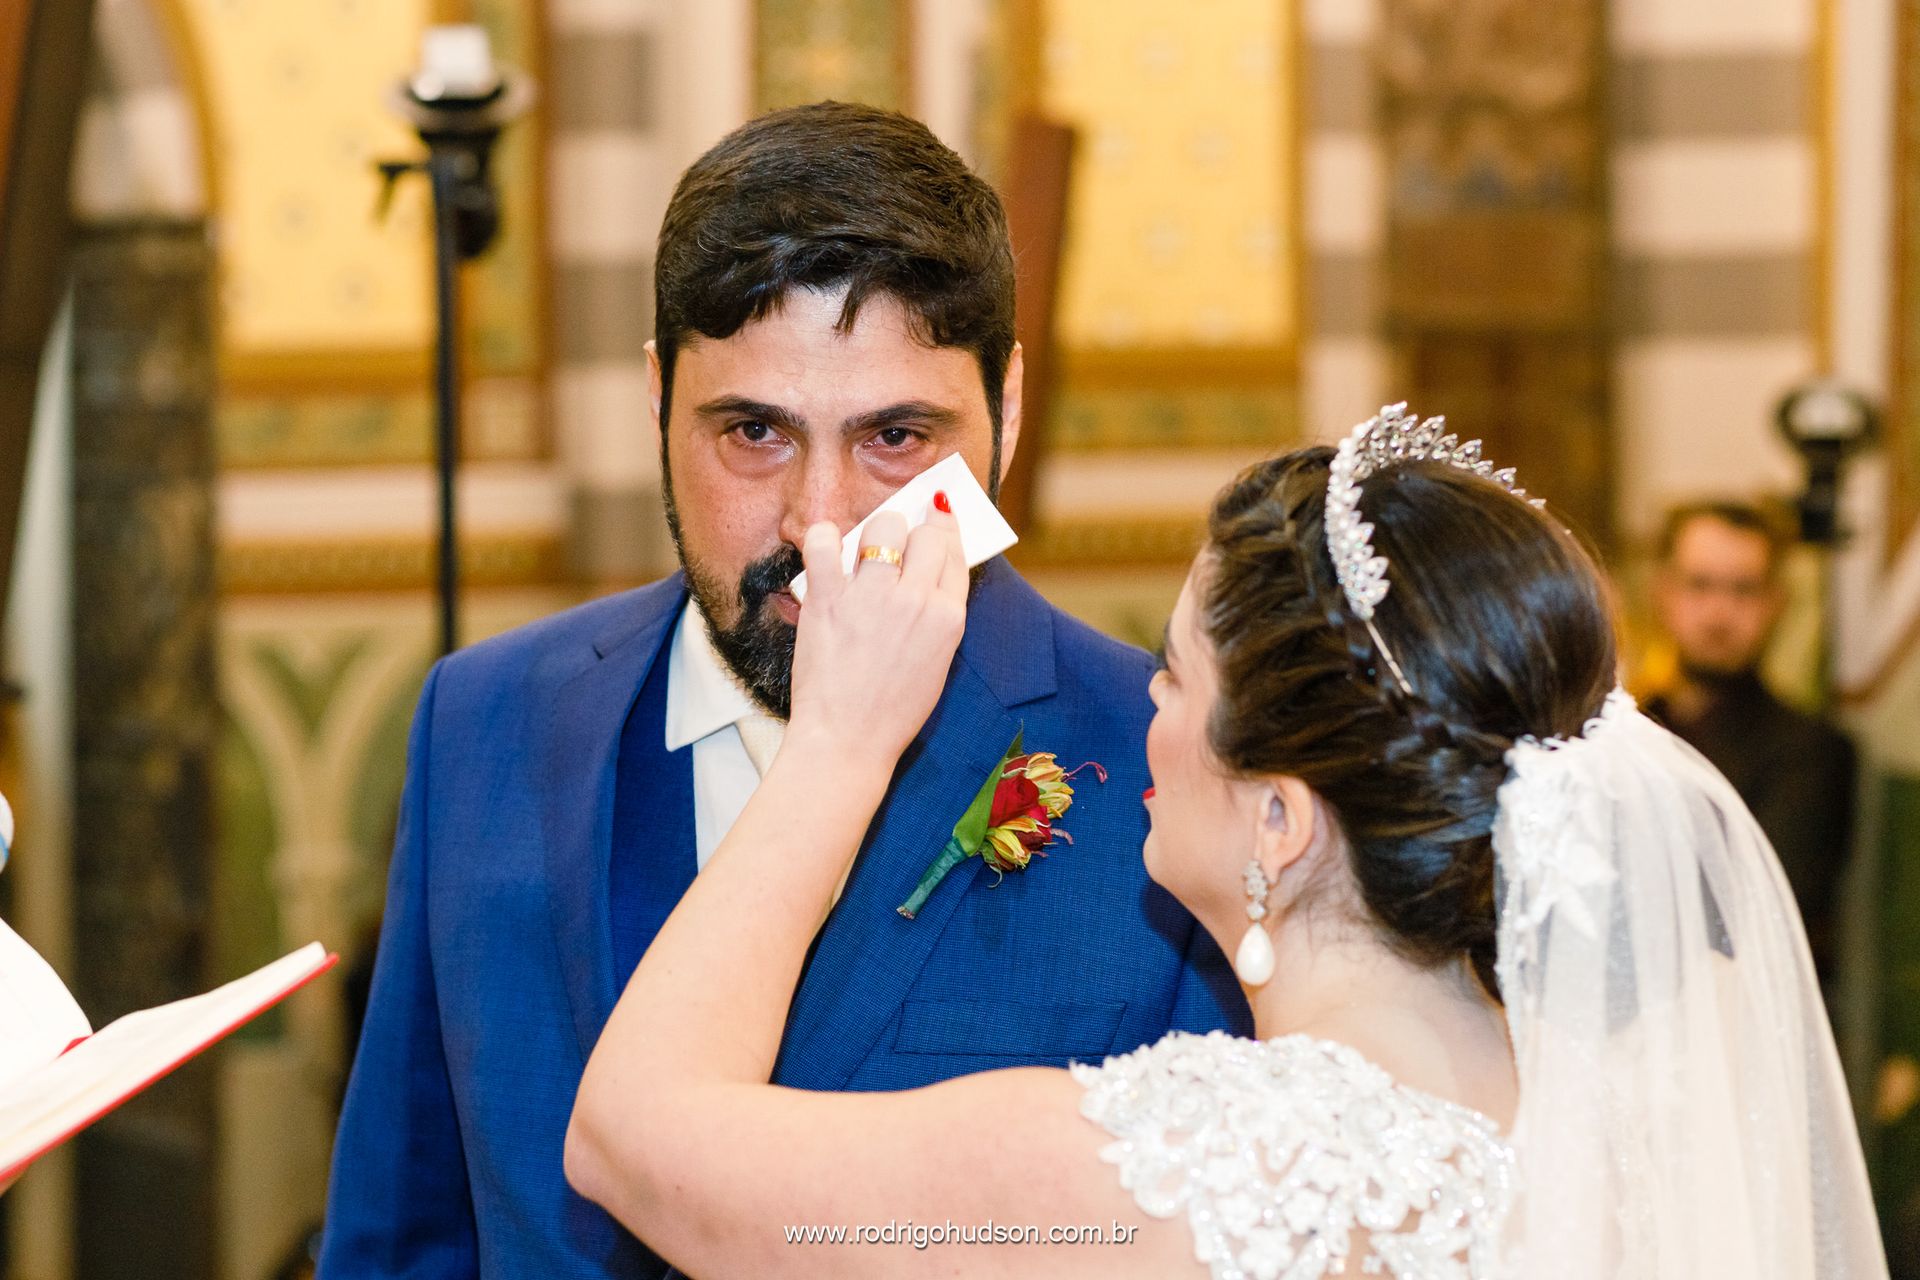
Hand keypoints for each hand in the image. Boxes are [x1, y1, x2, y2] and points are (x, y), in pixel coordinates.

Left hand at [786, 501, 966, 772]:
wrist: (848, 740)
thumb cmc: (893, 711)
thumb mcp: (937, 663)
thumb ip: (938, 616)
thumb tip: (928, 576)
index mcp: (949, 618)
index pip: (954, 552)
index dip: (945, 530)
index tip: (938, 516)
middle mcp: (916, 600)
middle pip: (926, 534)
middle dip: (914, 530)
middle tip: (898, 541)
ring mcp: (871, 596)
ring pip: (883, 527)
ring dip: (876, 530)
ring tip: (864, 547)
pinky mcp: (828, 598)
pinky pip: (823, 542)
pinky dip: (823, 538)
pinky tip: (826, 548)